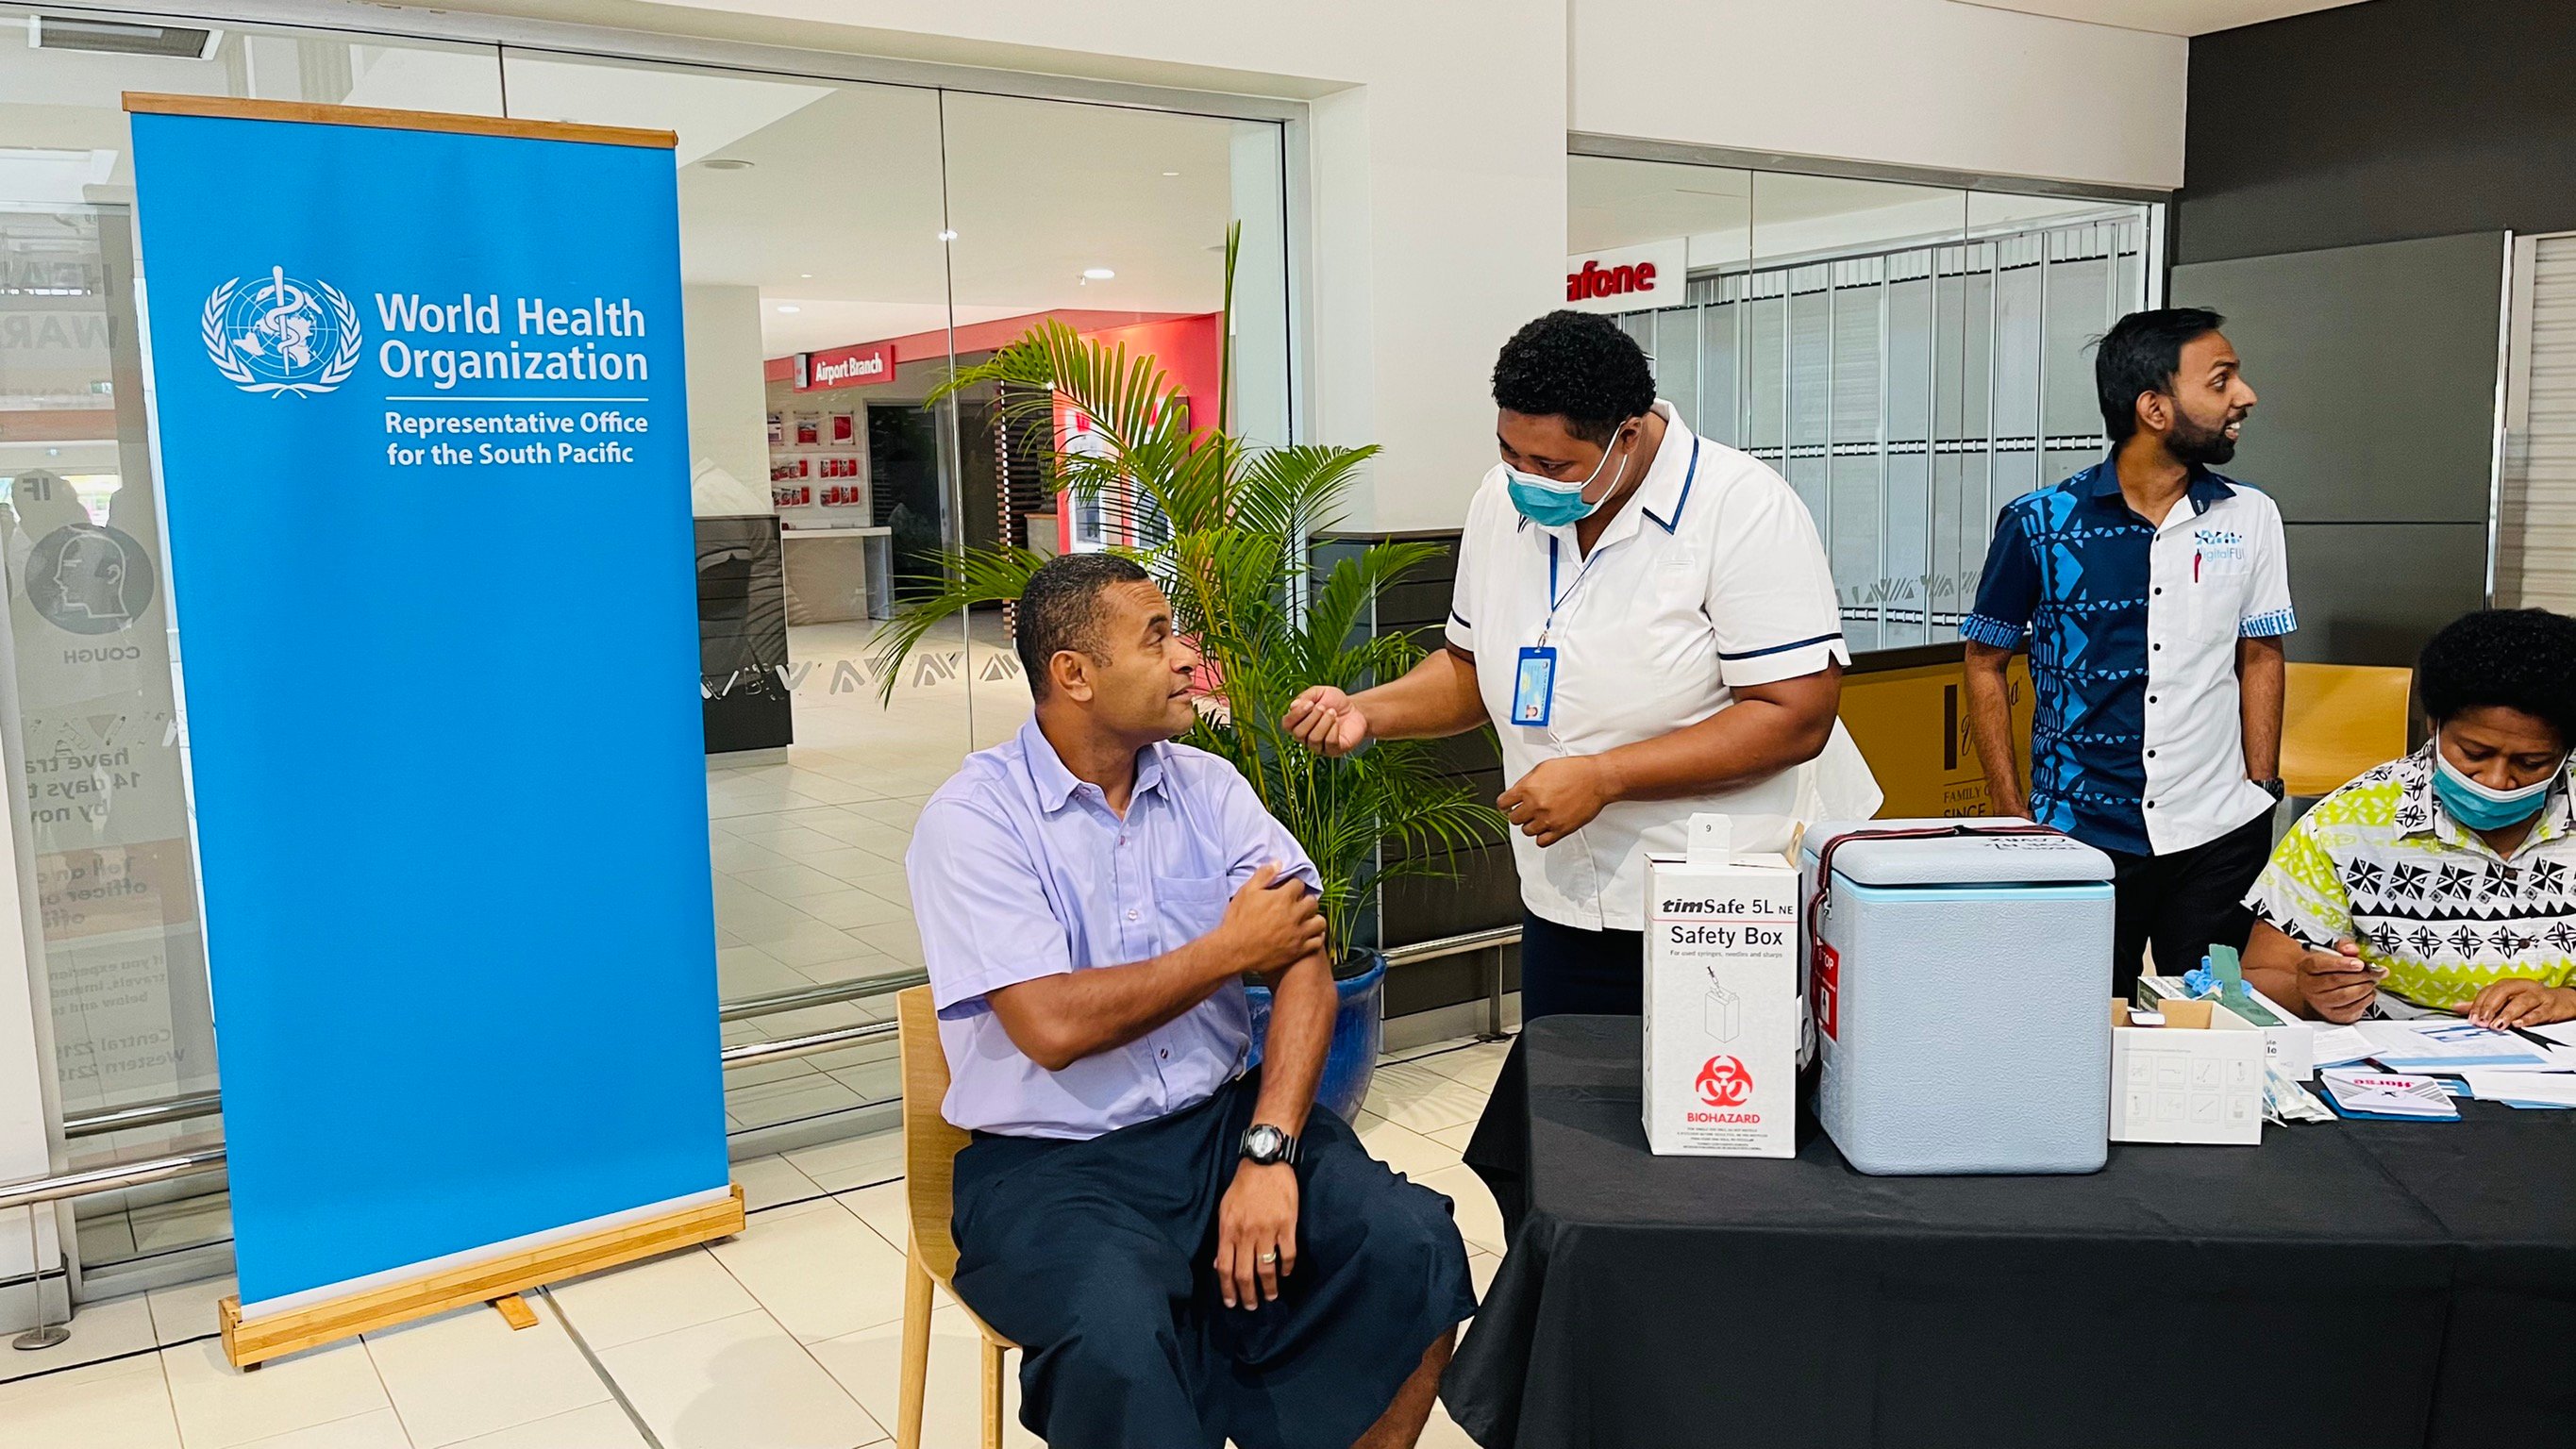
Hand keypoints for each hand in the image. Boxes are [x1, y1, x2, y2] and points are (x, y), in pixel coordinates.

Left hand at [1214, 1160, 1298, 1309]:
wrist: (1265, 1163)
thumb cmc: (1242, 1186)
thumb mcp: (1224, 1210)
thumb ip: (1223, 1238)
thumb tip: (1220, 1264)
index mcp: (1228, 1231)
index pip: (1225, 1268)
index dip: (1228, 1290)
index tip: (1232, 1304)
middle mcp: (1246, 1234)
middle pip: (1245, 1274)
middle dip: (1248, 1295)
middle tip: (1252, 1307)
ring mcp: (1268, 1230)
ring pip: (1267, 1268)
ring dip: (1269, 1287)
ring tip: (1271, 1296)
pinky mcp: (1287, 1225)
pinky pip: (1288, 1254)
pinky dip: (1287, 1268)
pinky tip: (1286, 1274)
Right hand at [1215, 862, 1325, 974]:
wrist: (1233, 950)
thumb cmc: (1238, 920)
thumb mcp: (1246, 892)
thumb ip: (1263, 875)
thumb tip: (1278, 862)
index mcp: (1283, 898)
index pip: (1299, 884)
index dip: (1293, 885)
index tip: (1287, 890)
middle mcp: (1295, 914)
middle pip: (1312, 901)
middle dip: (1305, 900)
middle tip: (1297, 904)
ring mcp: (1298, 933)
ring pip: (1320, 921)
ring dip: (1314, 918)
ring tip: (1305, 919)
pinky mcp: (1298, 950)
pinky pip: (1317, 941)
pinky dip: (1315, 936)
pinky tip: (1307, 934)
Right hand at [1283, 686, 1368, 756]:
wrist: (1355, 709)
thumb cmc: (1335, 702)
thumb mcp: (1319, 692)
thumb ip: (1305, 697)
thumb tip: (1293, 706)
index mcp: (1298, 723)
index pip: (1287, 724)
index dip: (1296, 714)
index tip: (1309, 703)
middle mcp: (1305, 738)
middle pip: (1298, 734)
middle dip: (1312, 717)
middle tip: (1323, 707)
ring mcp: (1319, 746)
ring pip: (1314, 739)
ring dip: (1324, 722)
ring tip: (1332, 713)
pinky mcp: (1333, 750)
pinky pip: (1329, 743)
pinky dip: (1333, 730)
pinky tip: (1337, 723)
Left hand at [1497, 756, 1614, 846]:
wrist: (1597, 779)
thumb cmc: (1575, 770)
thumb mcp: (1543, 767)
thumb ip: (1527, 782)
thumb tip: (1516, 792)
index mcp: (1528, 788)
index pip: (1503, 803)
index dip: (1505, 804)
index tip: (1507, 805)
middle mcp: (1535, 805)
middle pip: (1514, 819)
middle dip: (1518, 814)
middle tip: (1525, 810)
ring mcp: (1547, 819)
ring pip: (1526, 831)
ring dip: (1530, 825)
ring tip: (1539, 817)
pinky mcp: (1560, 830)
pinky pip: (1541, 841)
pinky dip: (1541, 836)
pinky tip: (1545, 828)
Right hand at [2295, 938, 2381, 1023]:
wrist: (2320, 987)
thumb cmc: (2327, 969)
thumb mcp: (2333, 952)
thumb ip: (2344, 946)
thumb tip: (2352, 949)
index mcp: (2306, 967)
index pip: (2320, 964)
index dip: (2342, 964)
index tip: (2359, 963)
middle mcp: (2309, 986)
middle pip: (2335, 980)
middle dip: (2360, 975)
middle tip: (2374, 972)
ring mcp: (2319, 1002)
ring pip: (2345, 995)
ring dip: (2364, 988)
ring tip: (2371, 981)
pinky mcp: (2332, 1014)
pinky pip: (2352, 1009)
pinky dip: (2365, 1000)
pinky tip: (2369, 992)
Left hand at [2467, 978, 2575, 1030]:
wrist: (2561, 1001)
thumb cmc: (2531, 1001)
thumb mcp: (2506, 1000)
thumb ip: (2483, 1004)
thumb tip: (2457, 1007)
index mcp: (2509, 985)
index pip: (2489, 991)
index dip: (2478, 1004)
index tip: (2471, 1018)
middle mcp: (2522, 987)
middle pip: (2503, 993)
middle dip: (2490, 1007)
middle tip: (2482, 1021)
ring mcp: (2537, 996)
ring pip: (2521, 1001)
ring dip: (2507, 1013)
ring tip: (2497, 1024)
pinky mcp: (2550, 1007)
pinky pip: (2539, 1012)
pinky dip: (2528, 1018)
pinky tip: (2519, 1024)